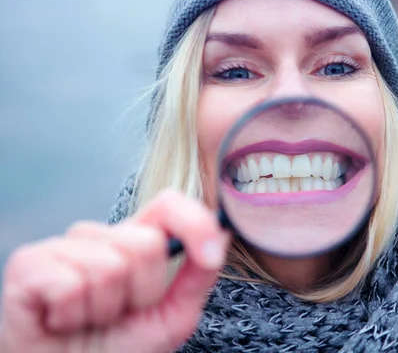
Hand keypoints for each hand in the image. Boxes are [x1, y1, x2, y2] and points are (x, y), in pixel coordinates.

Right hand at [0, 189, 229, 352]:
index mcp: (136, 241)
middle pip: (145, 243)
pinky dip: (71, 316)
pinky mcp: (29, 264)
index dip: (194, 224)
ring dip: (105, 310)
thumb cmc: (119, 348)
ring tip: (90, 319)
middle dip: (142, 293)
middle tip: (120, 313)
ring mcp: (64, 246)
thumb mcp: (172, 316)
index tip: (209, 257)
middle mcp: (101, 236)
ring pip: (109, 267)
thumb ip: (198, 275)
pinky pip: (69, 285)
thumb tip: (223, 232)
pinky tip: (62, 321)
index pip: (169, 204)